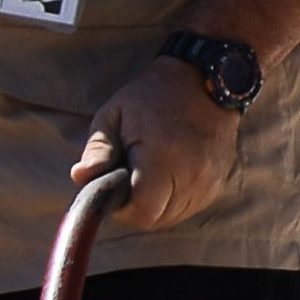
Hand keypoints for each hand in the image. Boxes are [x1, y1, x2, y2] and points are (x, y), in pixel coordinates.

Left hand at [78, 55, 240, 231]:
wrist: (202, 80)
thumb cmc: (150, 97)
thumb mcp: (114, 115)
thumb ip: (97, 150)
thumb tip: (80, 178)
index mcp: (162, 158)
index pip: (142, 211)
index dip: (123, 207)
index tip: (116, 187)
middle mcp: (192, 174)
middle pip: (157, 219)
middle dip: (136, 206)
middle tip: (129, 177)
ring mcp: (209, 180)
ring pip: (174, 216)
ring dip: (156, 204)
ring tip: (149, 173)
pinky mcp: (219, 182)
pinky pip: (190, 207)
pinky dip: (174, 199)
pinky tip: (167, 175)